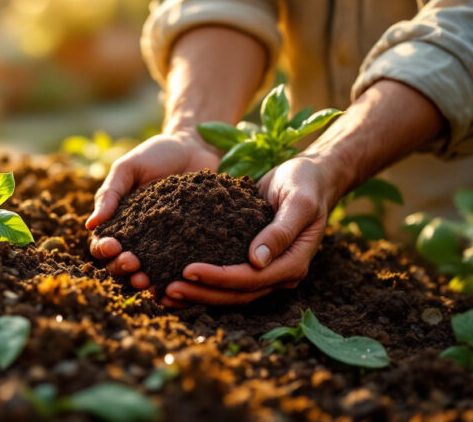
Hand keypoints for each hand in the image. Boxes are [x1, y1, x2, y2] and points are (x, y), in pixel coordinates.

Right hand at [86, 131, 219, 295]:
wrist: (197, 147)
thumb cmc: (157, 154)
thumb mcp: (129, 168)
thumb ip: (110, 194)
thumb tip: (89, 225)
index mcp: (119, 221)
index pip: (103, 244)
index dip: (103, 249)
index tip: (113, 246)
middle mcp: (138, 237)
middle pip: (120, 264)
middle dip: (122, 269)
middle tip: (133, 265)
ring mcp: (163, 244)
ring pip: (146, 272)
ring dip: (142, 280)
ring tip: (148, 281)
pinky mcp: (187, 246)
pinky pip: (177, 268)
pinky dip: (172, 280)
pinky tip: (175, 282)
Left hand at [152, 155, 341, 306]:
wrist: (309, 177)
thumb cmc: (305, 183)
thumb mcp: (299, 201)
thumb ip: (281, 230)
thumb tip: (258, 260)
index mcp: (292, 264)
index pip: (251, 279)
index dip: (219, 278)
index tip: (188, 270)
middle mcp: (277, 273)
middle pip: (236, 294)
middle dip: (201, 293)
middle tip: (167, 289)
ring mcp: (264, 270)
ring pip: (228, 292)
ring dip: (197, 294)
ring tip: (163, 293)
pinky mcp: (249, 260)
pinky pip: (224, 278)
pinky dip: (200, 282)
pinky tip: (173, 279)